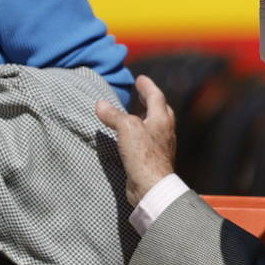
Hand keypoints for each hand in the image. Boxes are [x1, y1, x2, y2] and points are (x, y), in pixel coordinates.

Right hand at [94, 75, 176, 206]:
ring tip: (135, 113)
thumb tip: (100, 104)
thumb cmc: (144, 155)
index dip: (147, 86)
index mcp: (161, 118)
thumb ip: (114, 115)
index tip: (140, 79)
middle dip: (151, 100)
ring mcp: (161, 145)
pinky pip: (148, 140)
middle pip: (160, 110)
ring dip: (146, 117)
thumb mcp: (126, 128)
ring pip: (155, 125)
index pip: (156, 96)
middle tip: (141, 93)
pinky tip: (132, 138)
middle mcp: (165, 130)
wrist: (151, 186)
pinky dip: (141, 132)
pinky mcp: (153, 159)